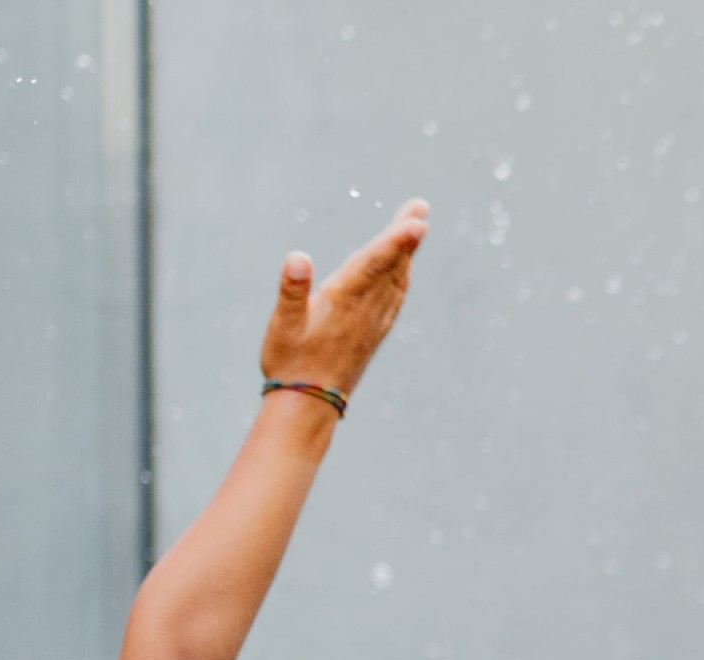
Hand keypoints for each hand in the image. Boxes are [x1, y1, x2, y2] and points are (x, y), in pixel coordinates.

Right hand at [257, 198, 428, 403]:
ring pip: (395, 281)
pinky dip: (400, 280)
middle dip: (405, 237)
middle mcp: (365, 310)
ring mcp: (372, 324)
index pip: (375, 263)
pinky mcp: (371, 337)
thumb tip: (297, 258)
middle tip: (420, 207)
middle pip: (390, 266)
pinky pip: (393, 301)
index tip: (418, 221)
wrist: (307, 408)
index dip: (396, 240)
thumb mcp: (283, 326)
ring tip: (414, 229)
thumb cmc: (289, 364)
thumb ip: (292, 290)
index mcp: (344, 301)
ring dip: (405, 255)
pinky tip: (403, 274)